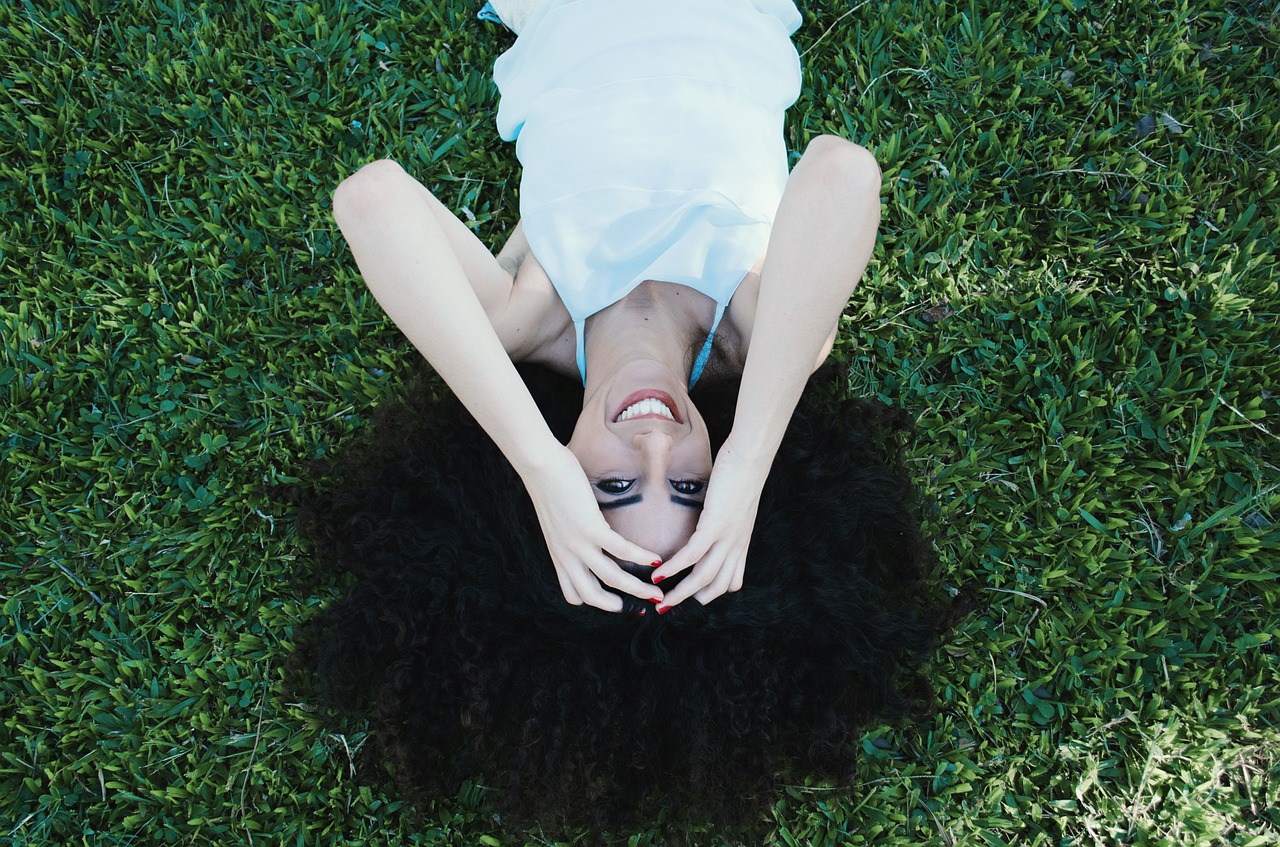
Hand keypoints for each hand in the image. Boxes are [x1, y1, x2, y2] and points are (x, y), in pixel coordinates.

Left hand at [522, 444, 664, 611]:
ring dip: (637, 589)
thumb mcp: (556, 521)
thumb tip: (588, 532)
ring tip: (657, 592)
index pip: (575, 594)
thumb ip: (570, 534)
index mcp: (558, 556)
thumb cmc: (549, 486)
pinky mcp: (590, 528)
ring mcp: (578, 544)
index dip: (597, 603)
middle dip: (621, 605)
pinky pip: (621, 550)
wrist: (539, 467)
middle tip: (643, 606)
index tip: (618, 603)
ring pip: (612, 578)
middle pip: (593, 596)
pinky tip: (655, 560)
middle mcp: (567, 556)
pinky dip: (641, 558)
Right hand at [650, 437, 766, 608]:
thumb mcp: (737, 506)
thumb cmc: (741, 475)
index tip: (690, 598)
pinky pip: (692, 554)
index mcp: (741, 543)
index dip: (709, 594)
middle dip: (689, 599)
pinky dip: (674, 567)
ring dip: (679, 592)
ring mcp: (727, 537)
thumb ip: (727, 522)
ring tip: (659, 599)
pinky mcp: (715, 524)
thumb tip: (713, 527)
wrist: (750, 457)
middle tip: (666, 605)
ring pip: (702, 577)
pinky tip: (659, 574)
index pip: (729, 581)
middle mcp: (735, 545)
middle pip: (714, 586)